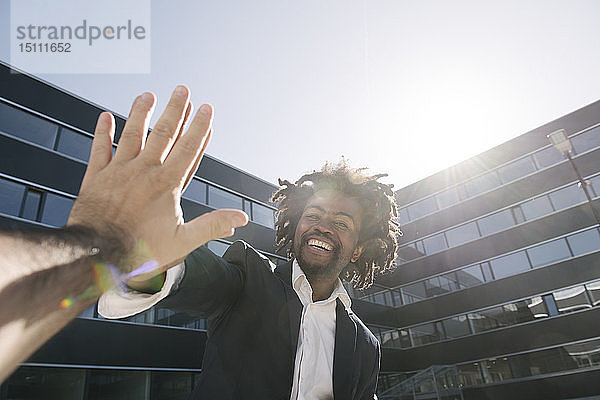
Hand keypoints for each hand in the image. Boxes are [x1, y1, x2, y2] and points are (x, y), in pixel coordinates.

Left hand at [68, 86, 247, 279]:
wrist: (95, 257)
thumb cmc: (139, 252)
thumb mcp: (182, 242)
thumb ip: (212, 225)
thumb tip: (240, 218)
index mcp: (166, 185)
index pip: (188, 149)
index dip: (199, 127)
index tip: (206, 109)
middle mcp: (144, 172)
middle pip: (163, 134)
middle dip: (174, 110)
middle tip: (182, 89)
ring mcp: (118, 172)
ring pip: (132, 135)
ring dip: (141, 113)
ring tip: (148, 95)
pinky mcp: (96, 178)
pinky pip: (100, 149)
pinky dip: (102, 132)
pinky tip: (105, 116)